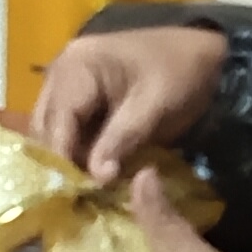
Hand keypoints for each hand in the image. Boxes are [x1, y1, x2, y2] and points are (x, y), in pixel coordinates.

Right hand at [30, 22, 228, 181]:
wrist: (204, 53)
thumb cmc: (181, 72)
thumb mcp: (154, 106)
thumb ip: (121, 139)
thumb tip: (96, 178)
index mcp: (77, 66)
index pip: (57, 121)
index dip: (63, 160)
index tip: (75, 195)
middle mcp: (61, 71)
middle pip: (47, 127)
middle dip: (61, 162)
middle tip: (79, 198)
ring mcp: (68, 83)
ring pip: (53, 131)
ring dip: (68, 159)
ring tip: (85, 190)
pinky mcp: (81, 97)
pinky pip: (69, 129)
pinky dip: (79, 151)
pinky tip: (92, 174)